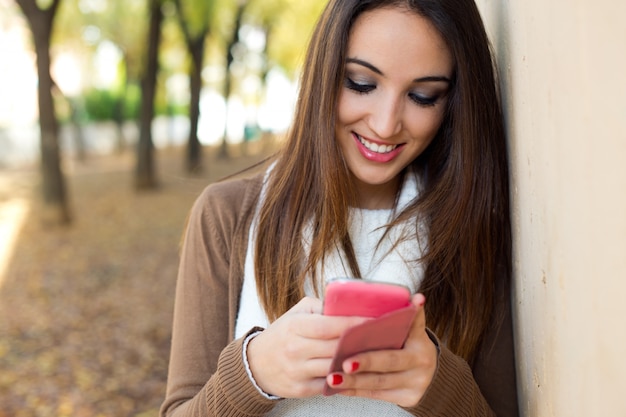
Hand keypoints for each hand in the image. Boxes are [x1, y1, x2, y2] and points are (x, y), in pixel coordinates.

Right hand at [247, 297, 368, 397]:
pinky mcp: (301, 389)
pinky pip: (329, 385)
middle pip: (336, 347)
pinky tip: (356, 370)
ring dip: (355, 361)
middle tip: (381, 336)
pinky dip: (344, 378)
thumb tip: (348, 305)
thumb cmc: (282, 335)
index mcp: (295, 327)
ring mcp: (298, 371)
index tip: (374, 320)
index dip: (353, 323)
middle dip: (360, 342)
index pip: (330, 326)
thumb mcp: (296, 314)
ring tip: (374, 353)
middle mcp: (295, 350)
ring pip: (335, 367)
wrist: (255, 364)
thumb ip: (320, 307)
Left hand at [325, 293, 436, 407]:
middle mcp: (422, 364)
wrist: (430, 372)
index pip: (404, 334)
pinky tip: (339, 387)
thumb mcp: (413, 328)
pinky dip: (356, 391)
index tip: (365, 331)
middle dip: (365, 363)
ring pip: (379, 382)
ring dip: (354, 381)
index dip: (395, 326)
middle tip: (344, 363)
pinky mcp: (407, 399)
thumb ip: (408, 314)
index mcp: (421, 343)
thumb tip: (416, 297)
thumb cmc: (410, 343)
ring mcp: (416, 384)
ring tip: (332, 378)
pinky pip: (377, 395)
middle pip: (388, 362)